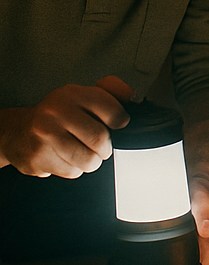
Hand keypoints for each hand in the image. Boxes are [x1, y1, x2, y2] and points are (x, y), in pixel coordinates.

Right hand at [0, 75, 131, 177]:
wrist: (18, 132)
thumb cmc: (58, 116)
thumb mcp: (83, 96)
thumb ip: (112, 92)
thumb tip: (135, 97)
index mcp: (72, 94)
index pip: (113, 111)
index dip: (120, 121)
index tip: (117, 124)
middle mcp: (56, 112)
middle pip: (100, 139)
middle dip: (104, 148)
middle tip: (99, 145)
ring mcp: (44, 135)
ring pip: (88, 160)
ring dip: (91, 161)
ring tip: (81, 151)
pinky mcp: (37, 157)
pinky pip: (72, 172)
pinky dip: (73, 169)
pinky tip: (63, 157)